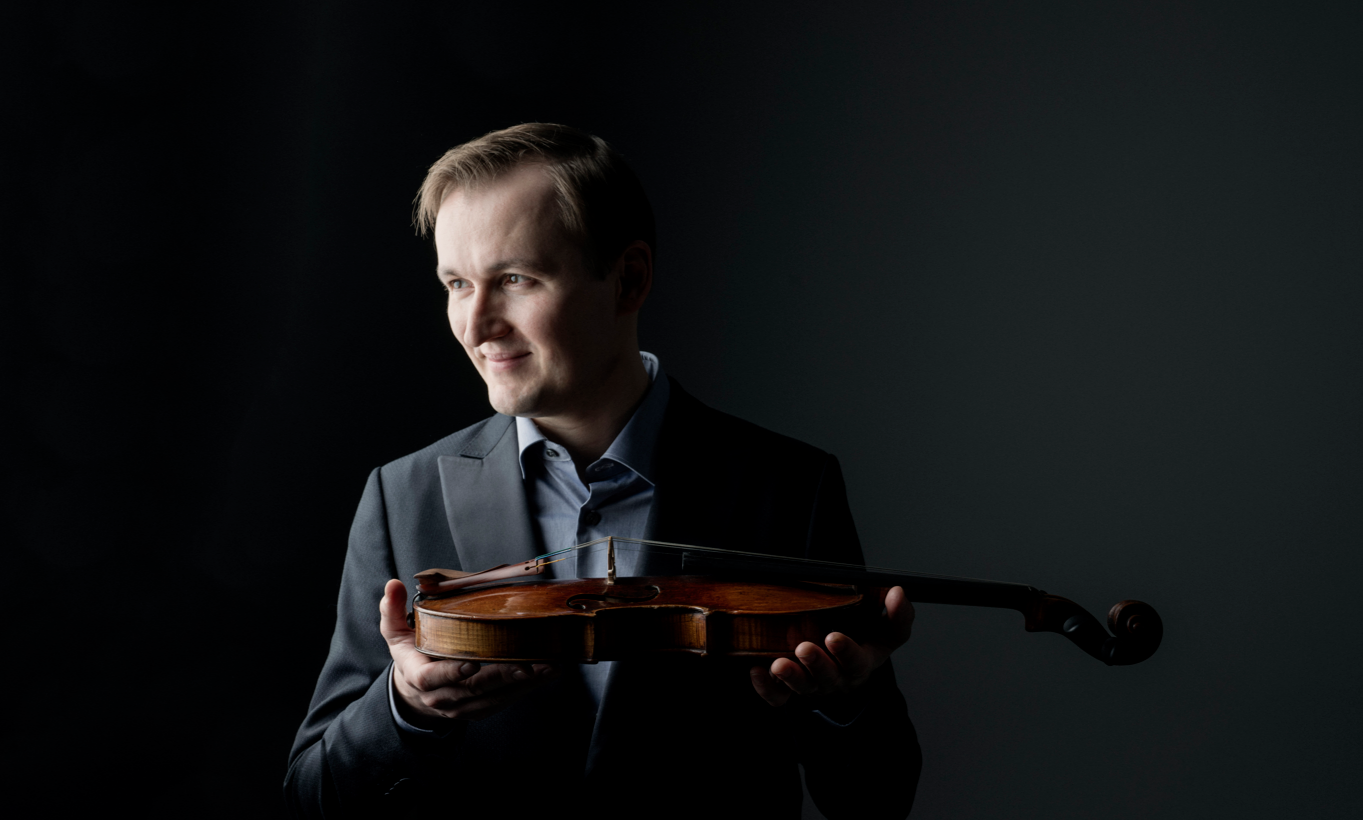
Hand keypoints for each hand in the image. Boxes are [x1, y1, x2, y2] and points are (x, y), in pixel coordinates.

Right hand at [379, 579, 558, 726]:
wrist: (416, 692)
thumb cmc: (411, 654)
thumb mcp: (395, 632)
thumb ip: (392, 609)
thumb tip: (393, 585)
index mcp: (418, 676)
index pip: (432, 678)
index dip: (451, 671)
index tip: (471, 661)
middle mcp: (440, 696)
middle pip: (472, 688)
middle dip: (502, 676)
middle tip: (529, 662)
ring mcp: (461, 706)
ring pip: (494, 697)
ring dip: (523, 683)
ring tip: (547, 666)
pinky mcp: (480, 709)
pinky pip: (505, 701)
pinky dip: (526, 688)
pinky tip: (546, 674)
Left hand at [750, 585, 913, 708]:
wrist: (847, 661)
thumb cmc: (868, 639)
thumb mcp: (888, 628)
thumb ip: (898, 613)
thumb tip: (897, 592)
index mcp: (862, 663)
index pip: (857, 661)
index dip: (846, 651)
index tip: (833, 637)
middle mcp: (838, 679)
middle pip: (828, 677)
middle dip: (816, 664)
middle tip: (804, 648)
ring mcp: (813, 686)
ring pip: (803, 687)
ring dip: (791, 677)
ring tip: (778, 665)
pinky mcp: (792, 690)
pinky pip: (779, 696)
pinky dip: (767, 687)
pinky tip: (757, 671)